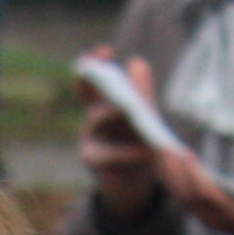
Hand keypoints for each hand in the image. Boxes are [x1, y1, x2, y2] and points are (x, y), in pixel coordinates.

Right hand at [75, 46, 159, 217]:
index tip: (104, 49)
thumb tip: (136, 61)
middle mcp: (92, 117)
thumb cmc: (139, 146)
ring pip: (98, 119)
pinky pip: (108, 153)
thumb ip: (141, 93)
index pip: (94, 79)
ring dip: (114, 113)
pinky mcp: (93, 161)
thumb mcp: (145, 118)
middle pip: (88, 93)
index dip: (94, 62)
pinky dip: (127, 151)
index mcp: (103, 103)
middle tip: (103, 65)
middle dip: (95, 78)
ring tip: (128, 109)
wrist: (135, 185)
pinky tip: (144, 151)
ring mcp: (89, 138)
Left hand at [160, 142, 233, 234]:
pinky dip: (175, 179)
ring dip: (171, 174)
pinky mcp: (202, 216)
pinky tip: (171, 160)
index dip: (194, 174)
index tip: (186, 153)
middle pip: (187, 195)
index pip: (206, 194)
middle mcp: (214, 219)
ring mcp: (206, 219)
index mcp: (231, 214)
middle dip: (175, 171)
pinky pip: (183, 197)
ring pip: (181, 197)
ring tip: (164, 148)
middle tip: (165, 146)